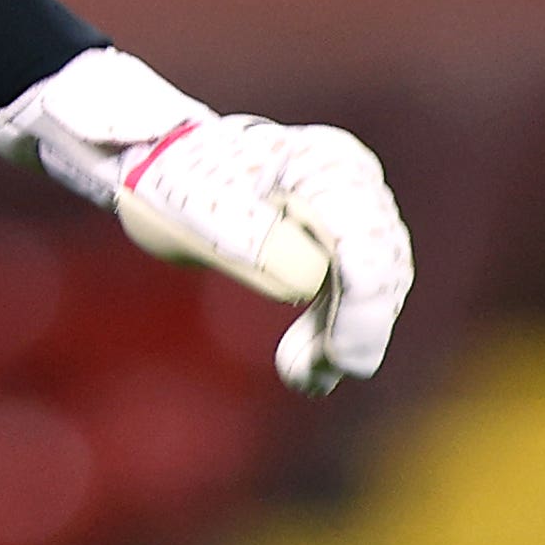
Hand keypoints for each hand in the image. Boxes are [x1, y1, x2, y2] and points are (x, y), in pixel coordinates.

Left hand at [0, 48, 413, 394]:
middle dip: (354, 329)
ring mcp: (349, 214)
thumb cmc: (177, 178)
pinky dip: (333, 334)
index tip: (343, 355)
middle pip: (381, 268)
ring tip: (304, 379)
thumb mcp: (197, 204)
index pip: (365, 240)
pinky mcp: (337, 245)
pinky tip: (310, 372)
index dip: (363, 304)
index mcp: (326, 164)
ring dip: (343, 339)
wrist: (163, 171)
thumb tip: (304, 281)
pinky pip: (350, 297)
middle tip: (312, 375)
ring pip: (372, 290)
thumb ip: (249, 238)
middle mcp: (352, 185)